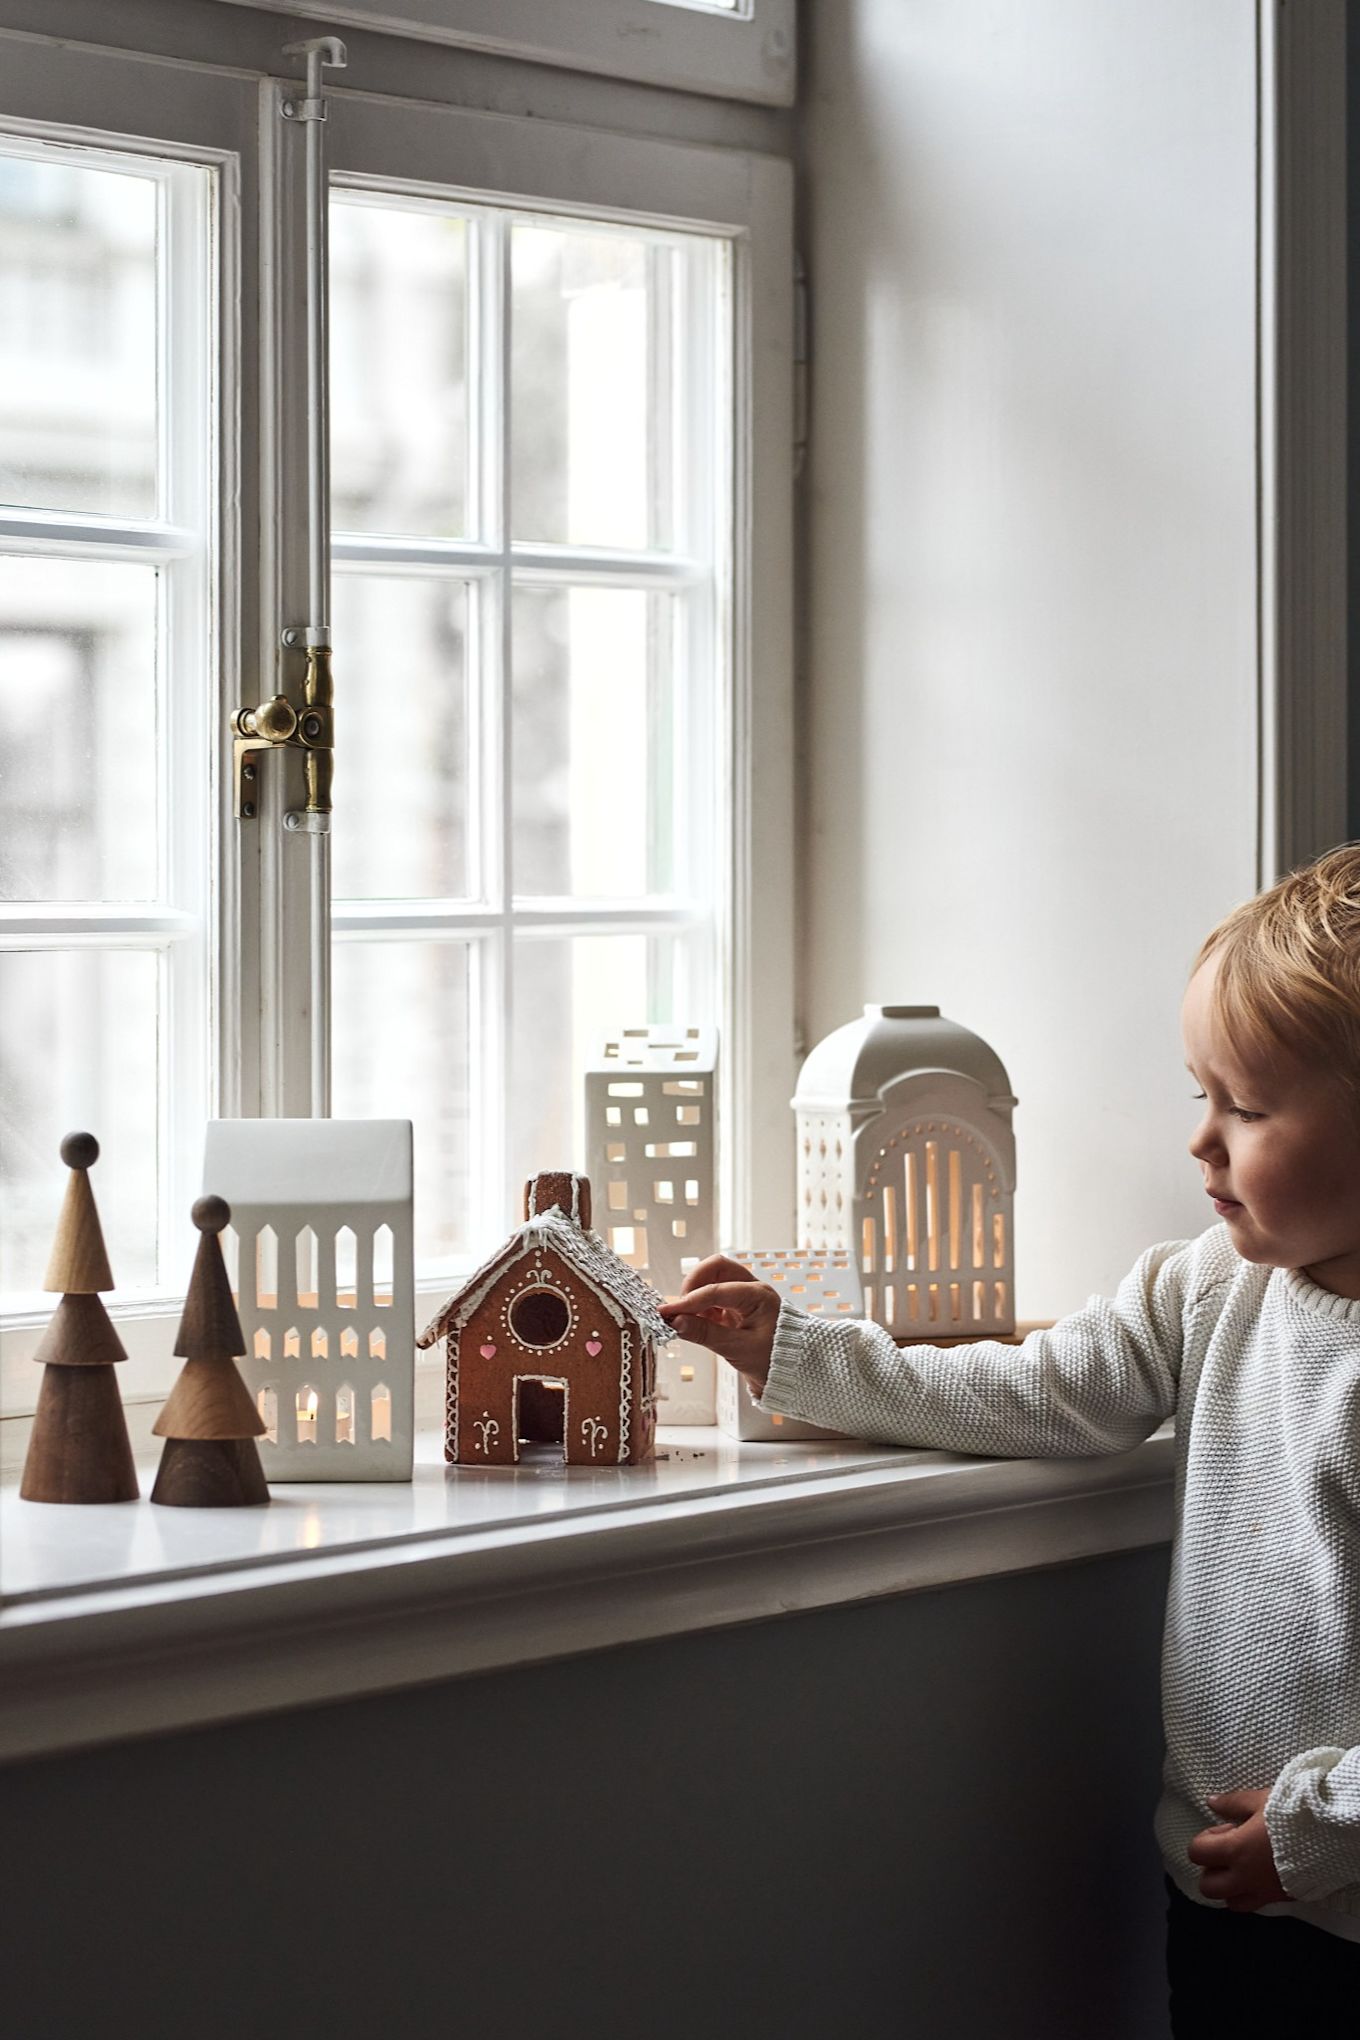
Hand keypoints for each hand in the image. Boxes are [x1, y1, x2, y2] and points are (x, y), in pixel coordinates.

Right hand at [659, 1255, 781, 1394]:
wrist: (789, 1372)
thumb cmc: (773, 1360)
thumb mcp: (738, 1350)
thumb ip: (706, 1334)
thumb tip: (675, 1322)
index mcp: (758, 1296)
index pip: (715, 1290)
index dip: (688, 1301)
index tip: (666, 1313)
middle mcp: (752, 1288)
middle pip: (716, 1268)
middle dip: (694, 1283)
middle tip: (680, 1308)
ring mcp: (744, 1295)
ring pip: (713, 1277)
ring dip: (696, 1293)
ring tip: (688, 1318)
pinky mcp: (736, 1306)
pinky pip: (713, 1295)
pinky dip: (700, 1304)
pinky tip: (696, 1321)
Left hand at [1187, 1789, 1291, 1911]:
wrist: (1327, 1838)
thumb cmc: (1290, 1816)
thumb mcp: (1259, 1800)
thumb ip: (1232, 1803)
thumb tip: (1211, 1802)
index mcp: (1235, 1850)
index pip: (1197, 1853)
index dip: (1205, 1840)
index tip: (1225, 1830)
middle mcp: (1244, 1876)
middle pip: (1208, 1887)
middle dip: (1211, 1870)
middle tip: (1228, 1852)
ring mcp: (1262, 1891)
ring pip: (1229, 1902)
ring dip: (1228, 1886)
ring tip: (1241, 1867)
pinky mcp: (1279, 1899)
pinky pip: (1253, 1905)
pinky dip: (1248, 1894)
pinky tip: (1258, 1875)